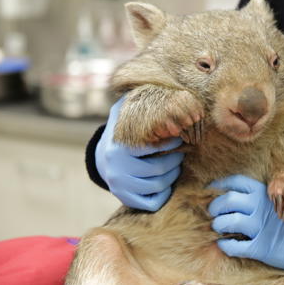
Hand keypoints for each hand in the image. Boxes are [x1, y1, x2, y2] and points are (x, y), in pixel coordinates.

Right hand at [96, 96, 184, 210]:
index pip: (153, 148)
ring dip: (172, 176)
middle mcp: (117, 169)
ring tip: (175, 165)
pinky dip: (163, 193)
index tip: (178, 137)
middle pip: (158, 170)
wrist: (103, 158)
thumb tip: (154, 82)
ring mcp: (121, 186)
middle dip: (174, 160)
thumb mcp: (124, 113)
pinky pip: (152, 202)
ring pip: (158, 186)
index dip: (170, 144)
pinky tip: (165, 181)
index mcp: (120, 147)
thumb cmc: (123, 132)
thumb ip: (135, 100)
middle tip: (180, 152)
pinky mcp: (126, 198)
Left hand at [208, 175, 283, 272]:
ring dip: (218, 224)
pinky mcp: (262, 248)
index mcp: (267, 193)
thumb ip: (266, 197)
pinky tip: (223, 244)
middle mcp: (262, 208)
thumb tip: (244, 196)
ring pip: (228, 222)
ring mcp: (261, 228)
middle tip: (213, 211)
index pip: (237, 182)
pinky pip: (236, 246)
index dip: (220, 184)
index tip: (210, 188)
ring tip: (218, 226)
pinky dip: (225, 245)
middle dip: (215, 205)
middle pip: (228, 200)